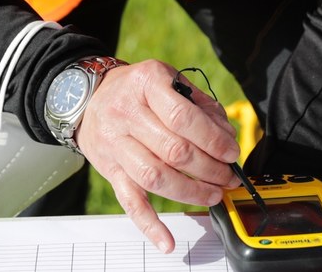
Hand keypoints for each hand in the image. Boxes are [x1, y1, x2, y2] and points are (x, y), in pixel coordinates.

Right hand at [76, 59, 241, 252]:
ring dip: (191, 192)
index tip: (231, 152)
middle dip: (209, 169)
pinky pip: (130, 201)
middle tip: (227, 176)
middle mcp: (127, 113)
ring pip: (155, 177)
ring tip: (213, 194)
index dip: (212, 139)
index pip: (183, 117)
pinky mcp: (110, 170)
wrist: (91, 99)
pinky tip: (166, 240)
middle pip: (173, 150)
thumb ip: (200, 106)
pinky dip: (149, 225)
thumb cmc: (138, 90)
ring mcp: (115, 144)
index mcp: (146, 84)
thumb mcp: (169, 80)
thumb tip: (226, 138)